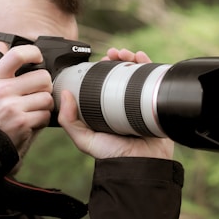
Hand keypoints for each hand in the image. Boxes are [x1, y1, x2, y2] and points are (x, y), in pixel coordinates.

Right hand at [0, 43, 53, 154]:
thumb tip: (2, 45)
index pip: (17, 54)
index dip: (34, 53)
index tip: (38, 59)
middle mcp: (3, 91)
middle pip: (43, 77)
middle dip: (45, 85)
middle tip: (38, 91)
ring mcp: (13, 107)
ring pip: (47, 97)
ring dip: (45, 104)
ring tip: (34, 108)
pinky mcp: (22, 123)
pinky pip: (45, 115)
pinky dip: (42, 119)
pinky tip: (32, 121)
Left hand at [58, 48, 173, 159]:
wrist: (142, 165)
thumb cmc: (114, 155)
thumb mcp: (85, 140)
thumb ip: (70, 121)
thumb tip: (64, 94)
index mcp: (108, 107)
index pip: (106, 81)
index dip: (103, 68)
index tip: (101, 59)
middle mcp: (124, 102)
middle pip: (123, 74)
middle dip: (118, 59)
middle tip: (114, 54)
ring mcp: (141, 101)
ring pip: (138, 74)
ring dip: (132, 59)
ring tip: (126, 54)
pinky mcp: (155, 102)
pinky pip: (153, 80)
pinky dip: (149, 66)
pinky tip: (142, 59)